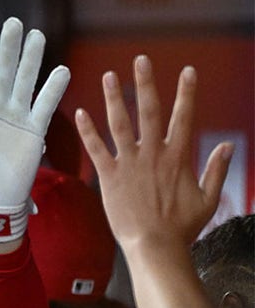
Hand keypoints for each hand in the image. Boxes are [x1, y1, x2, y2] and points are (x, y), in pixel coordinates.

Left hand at [0, 17, 69, 243]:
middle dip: (9, 48)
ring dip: (32, 60)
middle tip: (15, 23)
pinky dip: (54, 89)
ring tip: (37, 35)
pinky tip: (62, 70)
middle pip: (4, 72)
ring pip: (25, 82)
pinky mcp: (35, 132)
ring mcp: (16, 119)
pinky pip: (45, 106)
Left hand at [74, 55, 232, 250]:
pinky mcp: (109, 176)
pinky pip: (96, 149)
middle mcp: (153, 154)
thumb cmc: (182, 227)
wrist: (155, 247)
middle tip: (140, 60)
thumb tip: (227, 145)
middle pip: (149, 111)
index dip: (187, 92)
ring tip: (108, 76)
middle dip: (145, 83)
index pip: (184, 117)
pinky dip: (88, 131)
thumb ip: (217, 170)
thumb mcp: (208, 198)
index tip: (188, 70)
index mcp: (178, 157)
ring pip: (119, 123)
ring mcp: (129, 163)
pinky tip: (80, 112)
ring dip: (113, 98)